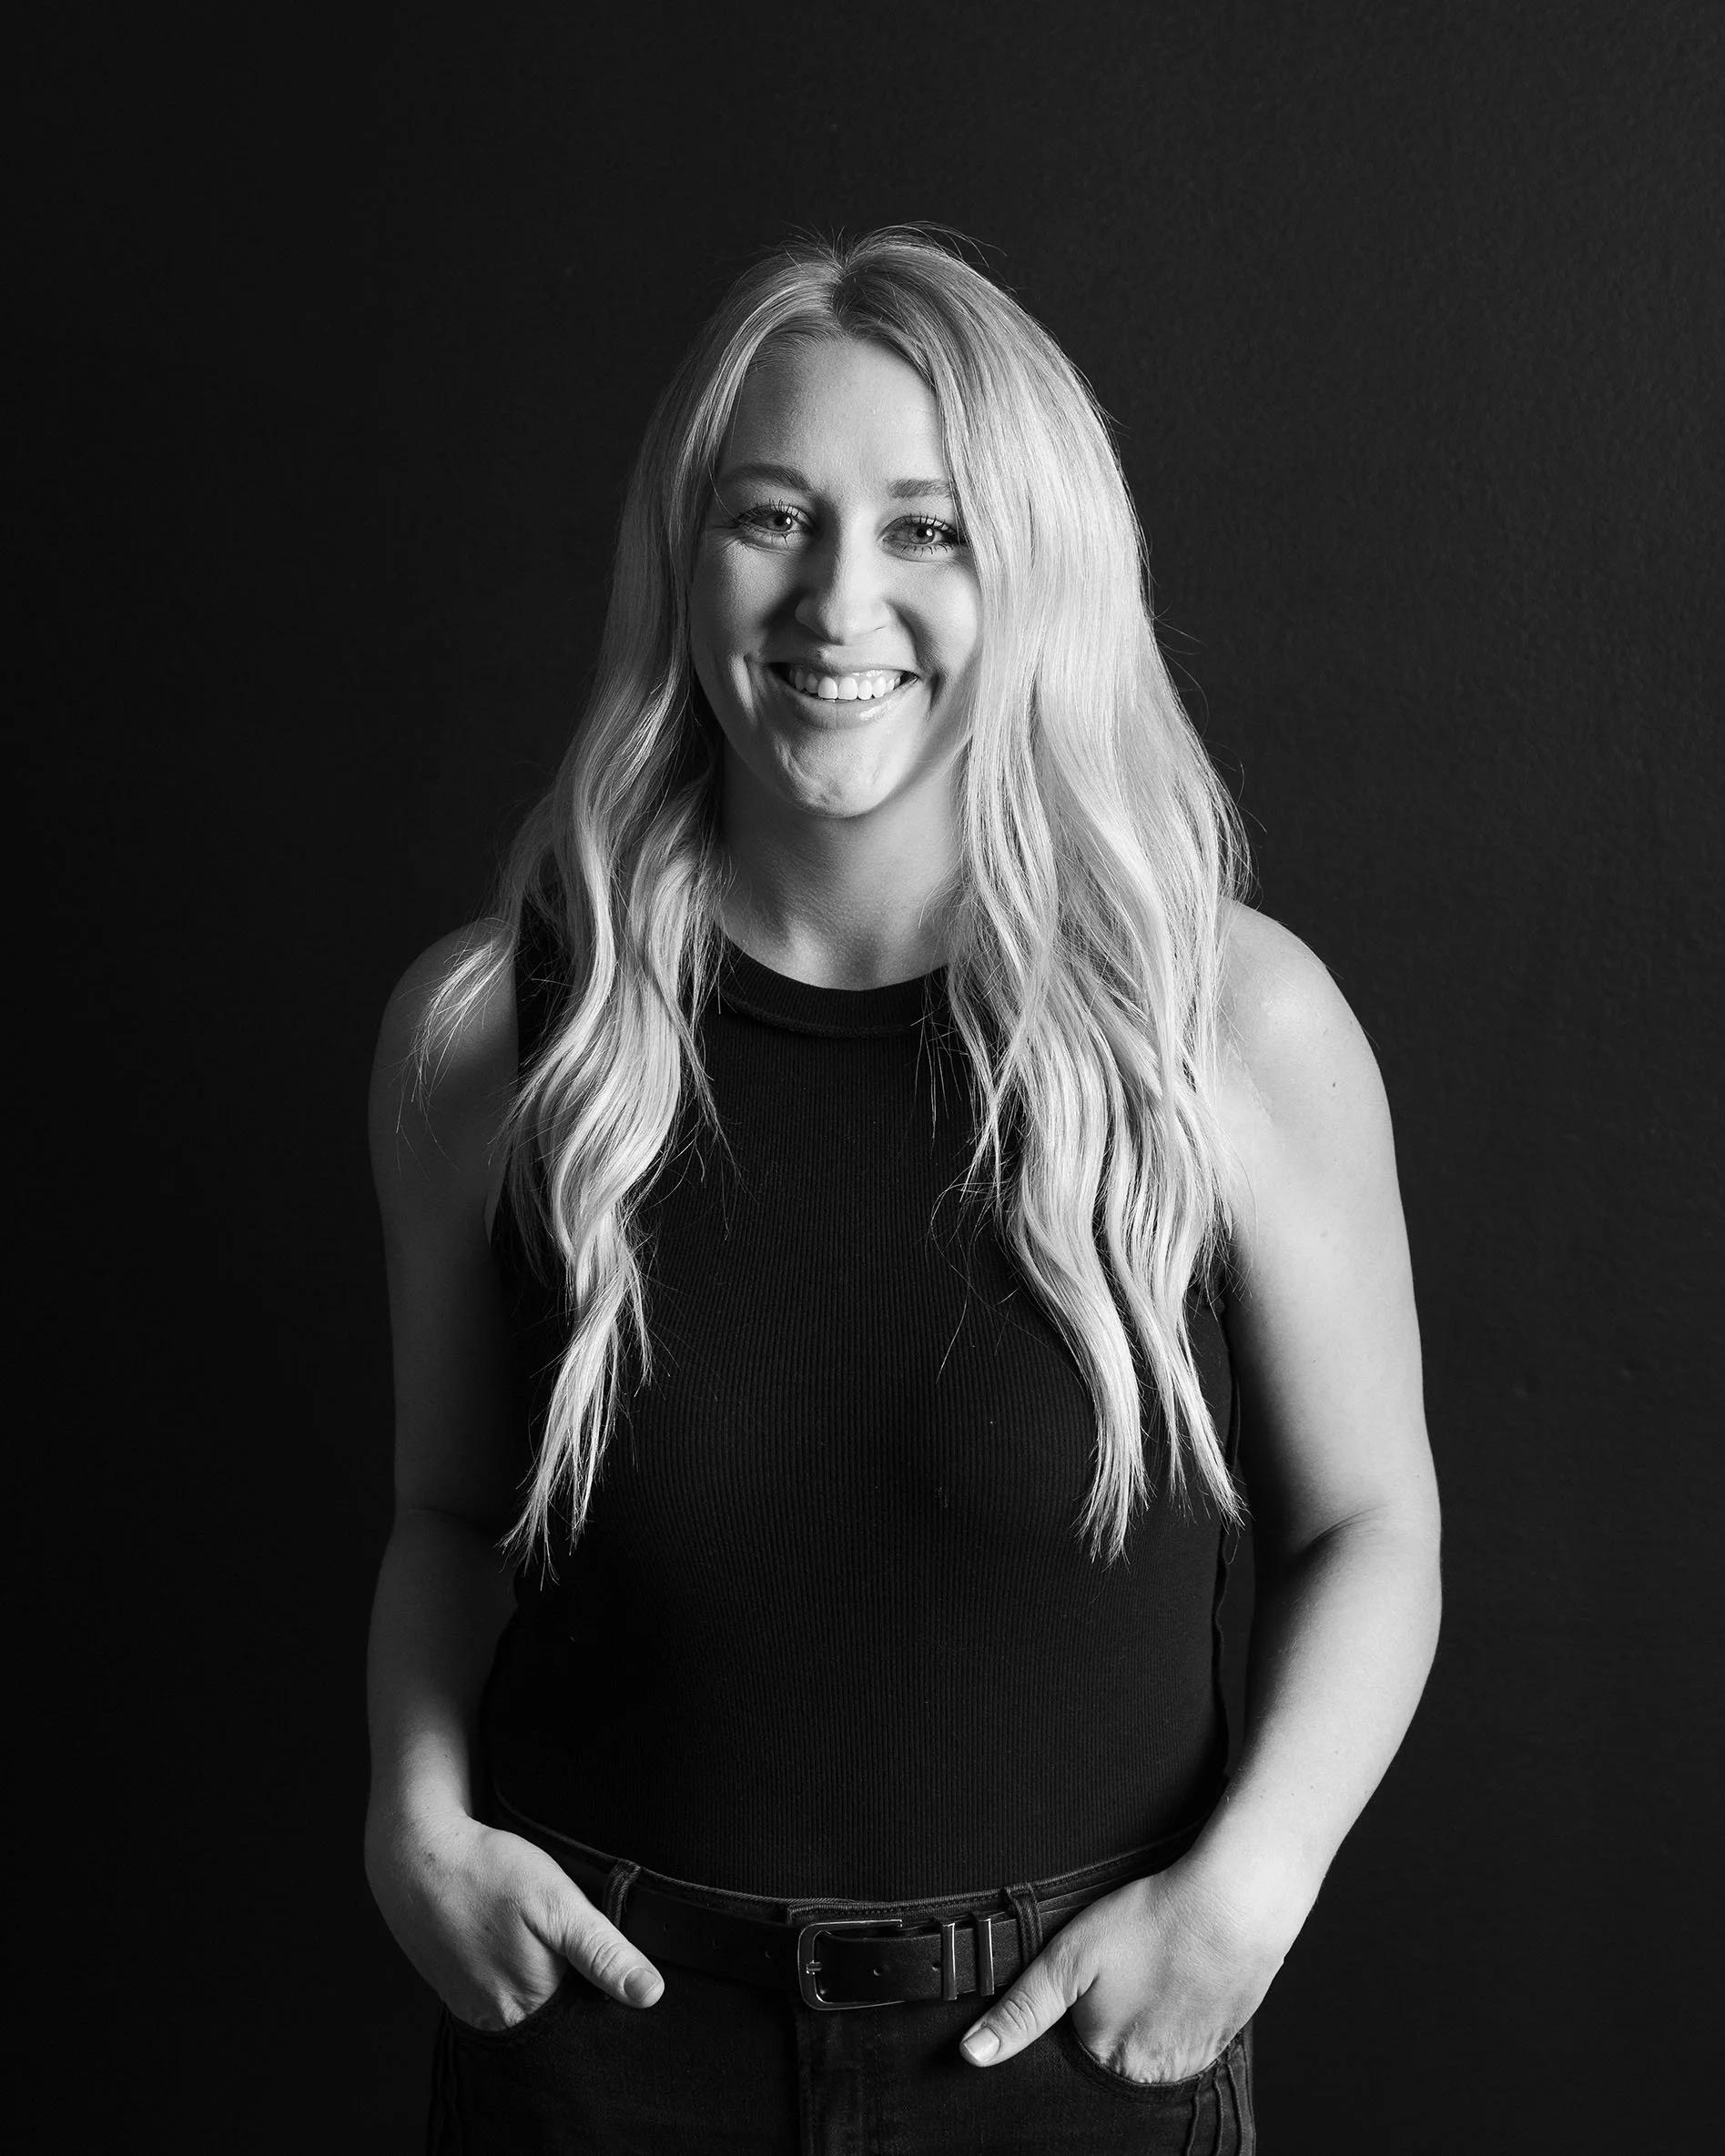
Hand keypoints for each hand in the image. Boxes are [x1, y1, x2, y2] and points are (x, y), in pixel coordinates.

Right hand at [366, 1807, 663, 2030]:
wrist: (414, 1858)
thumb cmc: (487, 1874)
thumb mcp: (557, 1903)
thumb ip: (602, 1951)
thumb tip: (650, 1995)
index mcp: (531, 2008)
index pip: (588, 2031)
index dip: (611, 2008)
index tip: (626, 1979)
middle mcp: (501, 2022)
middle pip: (559, 2027)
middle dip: (581, 2001)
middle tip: (586, 1953)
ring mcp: (476, 2010)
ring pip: (532, 2015)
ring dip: (552, 1992)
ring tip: (554, 1950)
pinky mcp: (460, 1993)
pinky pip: (504, 2002)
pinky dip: (521, 1984)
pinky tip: (523, 1953)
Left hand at [959, 1849, 1298, 2082]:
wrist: (1234, 1906)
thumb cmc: (1153, 1923)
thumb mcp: (1069, 1958)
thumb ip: (1022, 2009)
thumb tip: (972, 2055)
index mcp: (1106, 2058)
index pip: (1071, 2045)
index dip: (1076, 2004)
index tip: (1091, 1975)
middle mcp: (1149, 2074)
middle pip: (1112, 2052)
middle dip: (1113, 2014)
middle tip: (1127, 1966)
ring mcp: (1190, 2061)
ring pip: (1151, 2046)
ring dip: (1148, 2016)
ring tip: (1155, 1968)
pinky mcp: (1222, 2042)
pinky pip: (1187, 2038)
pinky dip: (1180, 2012)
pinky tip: (1181, 1977)